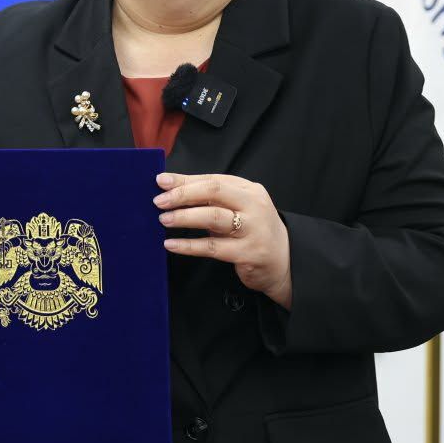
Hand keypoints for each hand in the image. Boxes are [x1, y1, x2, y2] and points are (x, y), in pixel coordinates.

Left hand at [155, 171, 292, 308]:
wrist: (284, 261)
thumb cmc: (252, 231)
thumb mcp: (236, 209)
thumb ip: (210, 198)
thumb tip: (171, 186)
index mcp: (249, 190)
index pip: (212, 180)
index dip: (185, 181)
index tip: (161, 182)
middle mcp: (254, 206)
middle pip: (213, 192)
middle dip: (182, 195)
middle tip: (159, 201)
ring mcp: (253, 229)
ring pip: (213, 218)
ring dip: (184, 218)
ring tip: (163, 220)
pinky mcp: (248, 253)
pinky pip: (213, 247)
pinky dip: (189, 246)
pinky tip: (172, 245)